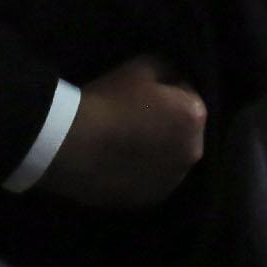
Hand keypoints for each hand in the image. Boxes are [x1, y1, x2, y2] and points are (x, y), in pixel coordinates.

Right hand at [38, 54, 205, 208]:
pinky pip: (152, 179)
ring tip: (126, 142)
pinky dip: (142, 171)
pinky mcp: (150, 201)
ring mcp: (172, 181)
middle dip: (167, 123)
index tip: (143, 93)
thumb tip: (172, 79)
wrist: (71, 143)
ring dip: (157, 150)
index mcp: (195, 117)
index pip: (187, 95)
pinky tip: (120, 162)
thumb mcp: (142, 65)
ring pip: (169, 158)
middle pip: (183, 131)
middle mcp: (193, 152)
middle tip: (135, 116)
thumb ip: (168, 69)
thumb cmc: (108, 100)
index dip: (166, 91)